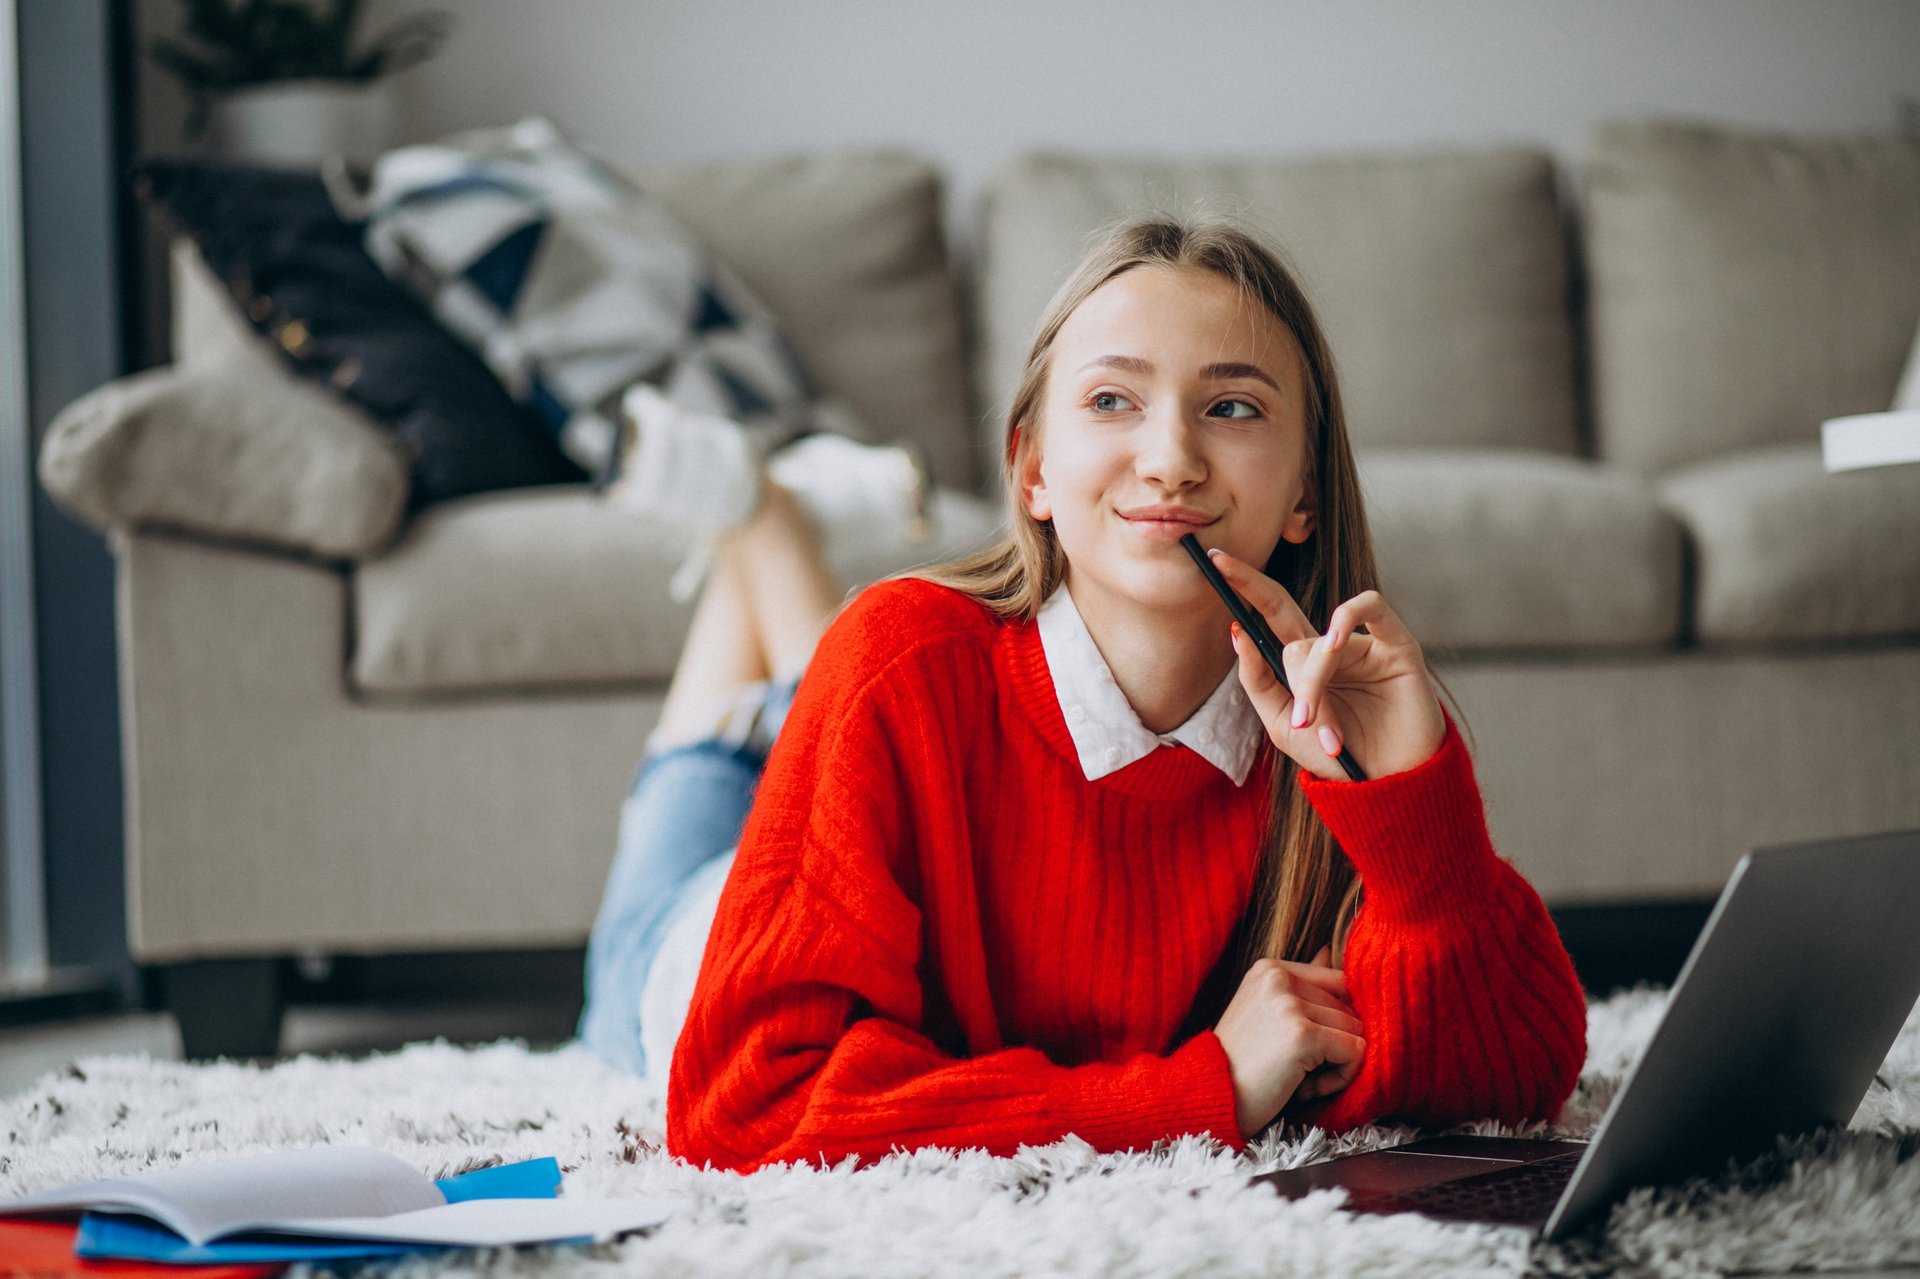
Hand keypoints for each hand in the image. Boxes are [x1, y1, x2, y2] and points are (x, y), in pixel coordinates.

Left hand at [1207, 548, 1445, 781]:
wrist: (1390, 787)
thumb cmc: (1338, 758)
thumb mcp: (1284, 725)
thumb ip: (1257, 681)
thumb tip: (1237, 632)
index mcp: (1300, 665)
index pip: (1266, 616)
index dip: (1243, 588)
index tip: (1213, 561)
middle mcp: (1328, 648)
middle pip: (1281, 607)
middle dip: (1248, 584)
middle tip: (1220, 565)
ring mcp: (1361, 644)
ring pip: (1316, 639)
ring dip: (1310, 683)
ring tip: (1313, 724)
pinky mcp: (1396, 645)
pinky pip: (1369, 608)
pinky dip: (1345, 622)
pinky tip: (1336, 645)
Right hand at [1214, 946, 1363, 1138]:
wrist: (1210, 1098)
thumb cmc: (1240, 1063)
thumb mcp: (1267, 1013)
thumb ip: (1303, 984)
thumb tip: (1331, 950)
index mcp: (1270, 968)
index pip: (1338, 982)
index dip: (1336, 1021)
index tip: (1308, 1048)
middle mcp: (1279, 978)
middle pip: (1349, 1009)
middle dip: (1335, 1046)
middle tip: (1300, 1071)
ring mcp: (1290, 1004)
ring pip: (1356, 1030)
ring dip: (1339, 1064)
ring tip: (1301, 1079)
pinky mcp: (1302, 1035)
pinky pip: (1355, 1051)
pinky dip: (1342, 1077)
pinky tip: (1309, 1089)